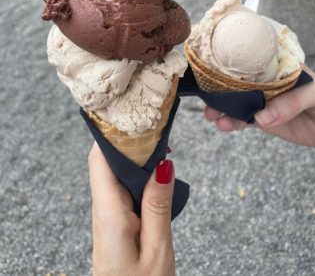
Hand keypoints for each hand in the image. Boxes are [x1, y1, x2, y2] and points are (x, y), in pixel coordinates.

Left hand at [89, 142, 174, 275]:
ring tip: (161, 147)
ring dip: (137, 159)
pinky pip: (125, 190)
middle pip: (108, 163)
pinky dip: (141, 177)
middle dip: (129, 143)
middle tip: (156, 130)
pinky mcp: (117, 223)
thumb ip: (158, 207)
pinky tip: (157, 174)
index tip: (132, 117)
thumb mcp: (157, 249)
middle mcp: (103, 211)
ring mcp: (109, 217)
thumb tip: (163, 166)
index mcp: (108, 214)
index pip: (100, 160)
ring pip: (117, 176)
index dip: (112, 134)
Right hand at [205, 70, 314, 148]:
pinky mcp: (267, 121)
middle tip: (206, 97)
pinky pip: (245, 121)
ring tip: (212, 115)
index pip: (252, 59)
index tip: (210, 65)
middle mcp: (268, 82)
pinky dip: (233, 123)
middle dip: (220, 88)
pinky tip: (224, 126)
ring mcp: (266, 101)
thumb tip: (262, 117)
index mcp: (280, 66)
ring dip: (223, 108)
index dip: (231, 60)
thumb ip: (292, 102)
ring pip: (238, 102)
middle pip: (238, 82)